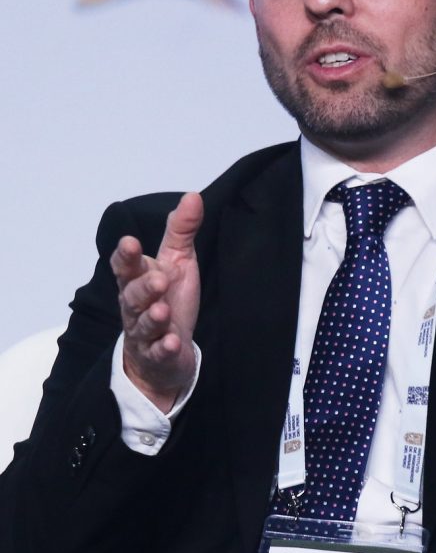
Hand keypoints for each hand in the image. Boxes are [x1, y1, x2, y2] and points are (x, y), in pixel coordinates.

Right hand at [110, 192, 202, 412]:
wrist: (165, 350)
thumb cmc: (168, 298)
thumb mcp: (177, 262)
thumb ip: (181, 231)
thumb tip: (193, 196)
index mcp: (138, 279)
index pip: (125, 266)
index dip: (126, 256)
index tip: (130, 242)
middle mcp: (136, 305)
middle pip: (132, 295)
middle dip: (143, 287)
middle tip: (159, 279)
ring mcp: (144, 333)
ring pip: (142, 325)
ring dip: (151, 318)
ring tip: (162, 311)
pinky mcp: (157, 356)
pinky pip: (157, 353)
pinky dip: (163, 348)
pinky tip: (172, 343)